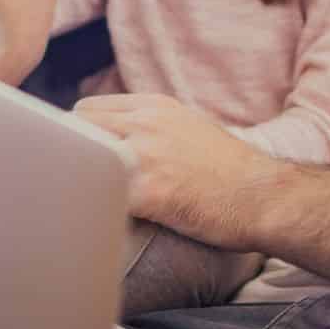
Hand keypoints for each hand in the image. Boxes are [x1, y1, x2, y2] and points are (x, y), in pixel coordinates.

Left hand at [73, 94, 282, 248]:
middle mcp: (146, 123)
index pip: (88, 109)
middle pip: (76, 127)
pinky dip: (92, 207)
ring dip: (73, 178)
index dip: (74, 135)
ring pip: (81, 156)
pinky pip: (101, 195)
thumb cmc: (231, 172)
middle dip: (66, 154)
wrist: (264, 196)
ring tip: (71, 201)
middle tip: (65, 181)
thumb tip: (119, 138)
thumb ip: (152, 127)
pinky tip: (93, 221)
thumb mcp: (190, 127)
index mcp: (154, 107)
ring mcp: (147, 154)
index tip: (71, 157)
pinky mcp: (150, 191)